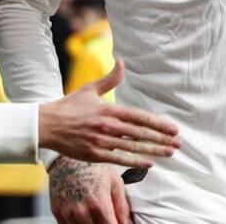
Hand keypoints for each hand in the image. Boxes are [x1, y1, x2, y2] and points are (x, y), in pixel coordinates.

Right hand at [39, 59, 179, 167]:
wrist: (46, 125)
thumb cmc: (69, 106)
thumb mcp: (90, 89)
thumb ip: (110, 78)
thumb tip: (122, 62)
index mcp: (109, 109)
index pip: (140, 117)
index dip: (159, 124)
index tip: (174, 129)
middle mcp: (108, 126)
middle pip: (141, 134)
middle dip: (162, 139)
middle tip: (179, 144)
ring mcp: (101, 141)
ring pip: (133, 148)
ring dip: (154, 151)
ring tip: (169, 153)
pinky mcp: (94, 155)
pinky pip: (119, 159)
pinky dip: (135, 162)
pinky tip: (149, 163)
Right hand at [50, 158, 131, 223]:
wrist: (66, 158)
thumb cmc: (93, 168)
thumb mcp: (114, 182)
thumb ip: (122, 206)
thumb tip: (127, 223)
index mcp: (99, 204)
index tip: (117, 222)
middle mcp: (82, 212)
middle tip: (107, 217)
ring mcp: (68, 214)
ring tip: (96, 215)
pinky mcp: (57, 213)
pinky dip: (78, 223)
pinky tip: (85, 216)